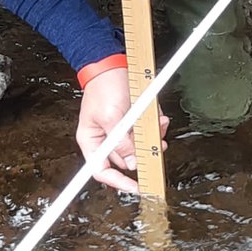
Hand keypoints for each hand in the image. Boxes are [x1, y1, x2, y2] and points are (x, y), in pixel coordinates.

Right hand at [76, 67, 168, 192]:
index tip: (137, 187)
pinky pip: (147, 130)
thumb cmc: (104, 87)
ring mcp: (120, 130)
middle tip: (157, 146)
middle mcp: (106, 139)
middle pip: (127, 158)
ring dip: (152, 136)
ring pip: (140, 145)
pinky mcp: (133, 120)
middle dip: (144, 151)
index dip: (119, 182)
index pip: (102, 171)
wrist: (112, 62)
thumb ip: (122, 142)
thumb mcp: (112, 117)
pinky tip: (158, 117)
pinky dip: (155, 125)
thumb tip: (131, 163)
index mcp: (92, 141)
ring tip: (159, 123)